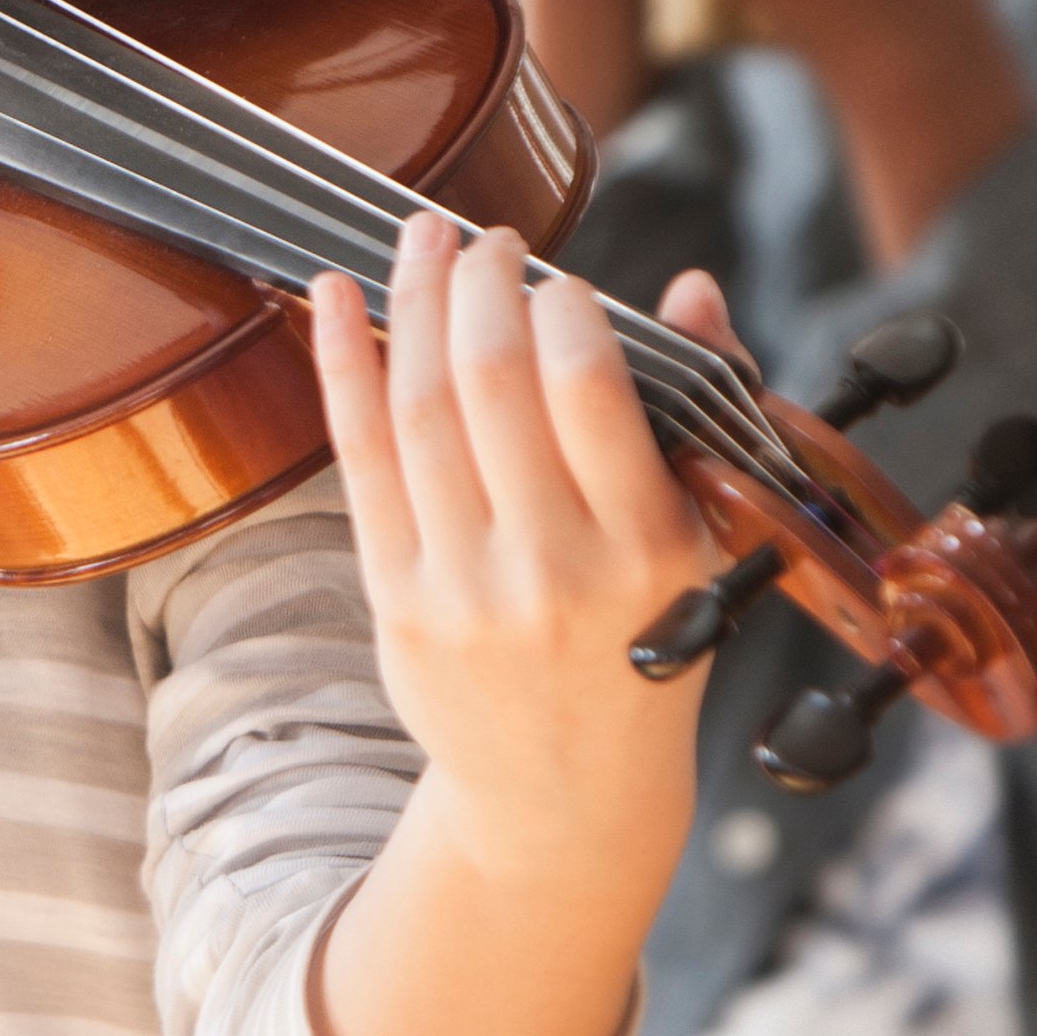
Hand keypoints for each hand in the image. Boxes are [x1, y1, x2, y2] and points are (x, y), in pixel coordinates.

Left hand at [308, 213, 720, 824]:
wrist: (565, 796)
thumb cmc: (641, 649)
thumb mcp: (702, 546)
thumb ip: (697, 412)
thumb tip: (690, 289)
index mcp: (647, 549)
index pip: (589, 390)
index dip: (560, 308)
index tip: (558, 278)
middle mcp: (553, 571)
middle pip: (492, 386)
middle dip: (482, 286)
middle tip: (483, 239)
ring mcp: (466, 590)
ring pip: (421, 413)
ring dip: (414, 304)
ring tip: (421, 241)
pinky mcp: (398, 604)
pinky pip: (360, 464)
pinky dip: (343, 369)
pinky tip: (334, 299)